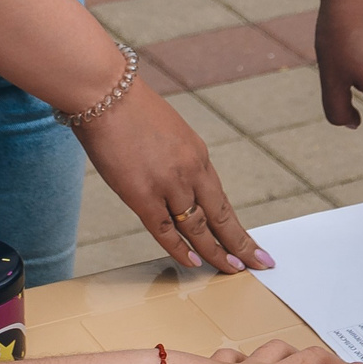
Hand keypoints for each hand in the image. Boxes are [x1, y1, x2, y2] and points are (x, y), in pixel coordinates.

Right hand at [77, 84, 269, 272]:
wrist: (105, 93)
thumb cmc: (129, 109)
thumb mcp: (169, 133)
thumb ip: (178, 162)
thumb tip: (180, 190)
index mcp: (198, 154)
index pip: (222, 199)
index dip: (237, 226)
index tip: (253, 245)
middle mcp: (190, 171)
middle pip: (220, 217)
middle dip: (240, 244)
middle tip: (258, 264)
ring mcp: (167, 185)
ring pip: (197, 228)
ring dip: (215, 252)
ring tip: (230, 270)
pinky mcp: (141, 195)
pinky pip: (165, 231)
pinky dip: (180, 249)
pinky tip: (193, 263)